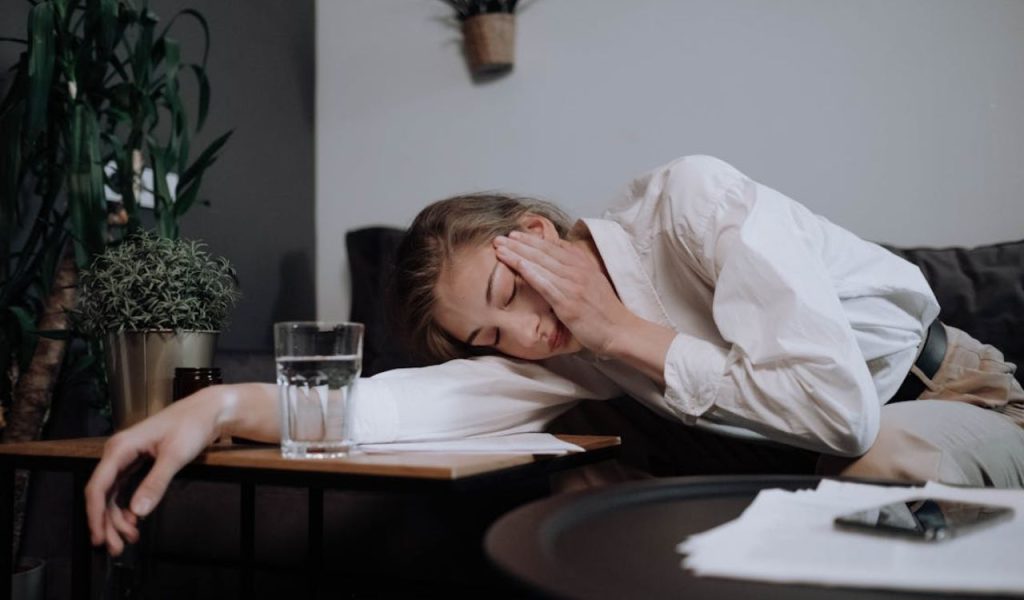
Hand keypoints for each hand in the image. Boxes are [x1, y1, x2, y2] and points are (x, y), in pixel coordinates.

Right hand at [84, 389, 224, 555]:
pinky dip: (126, 507)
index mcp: (120, 448)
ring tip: (129, 538)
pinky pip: (124, 488)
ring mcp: (126, 457)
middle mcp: (118, 452)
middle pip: (103, 494)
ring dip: (117, 518)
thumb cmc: (191, 425)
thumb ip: (155, 483)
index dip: (95, 515)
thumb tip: (138, 511)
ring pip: (112, 494)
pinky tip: (133, 521)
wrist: (207, 411)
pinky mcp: (137, 461)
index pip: (98, 487)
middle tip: (118, 547)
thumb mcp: (175, 456)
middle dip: (107, 523)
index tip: (100, 537)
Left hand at [494, 231, 633, 354]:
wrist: (620, 331)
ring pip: (541, 264)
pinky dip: (530, 271)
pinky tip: (516, 264)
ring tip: (499, 247)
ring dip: (518, 253)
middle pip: (544, 251)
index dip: (533, 239)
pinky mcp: (568, 302)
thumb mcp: (594, 282)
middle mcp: (578, 270)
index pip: (554, 246)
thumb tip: (559, 261)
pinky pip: (545, 283)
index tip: (515, 234)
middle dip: (519, 243)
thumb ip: (577, 270)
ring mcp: (573, 285)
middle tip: (500, 237)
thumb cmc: (605, 311)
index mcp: (584, 264)